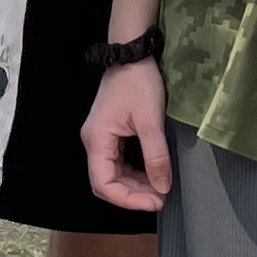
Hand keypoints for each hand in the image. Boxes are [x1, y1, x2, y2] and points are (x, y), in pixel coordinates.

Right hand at [81, 60, 171, 211]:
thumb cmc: (138, 83)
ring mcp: (102, 139)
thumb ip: (156, 156)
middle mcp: (94, 143)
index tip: (156, 201)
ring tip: (160, 189)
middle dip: (134, 195)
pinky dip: (135, 173)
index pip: (104, 184)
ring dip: (136, 185)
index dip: (129, 200)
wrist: (131, 55)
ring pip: (113, 174)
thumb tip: (162, 187)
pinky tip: (153, 174)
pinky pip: (119, 162)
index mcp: (97, 140)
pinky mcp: (111, 135)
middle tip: (162, 198)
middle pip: (107, 182)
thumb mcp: (151, 121)